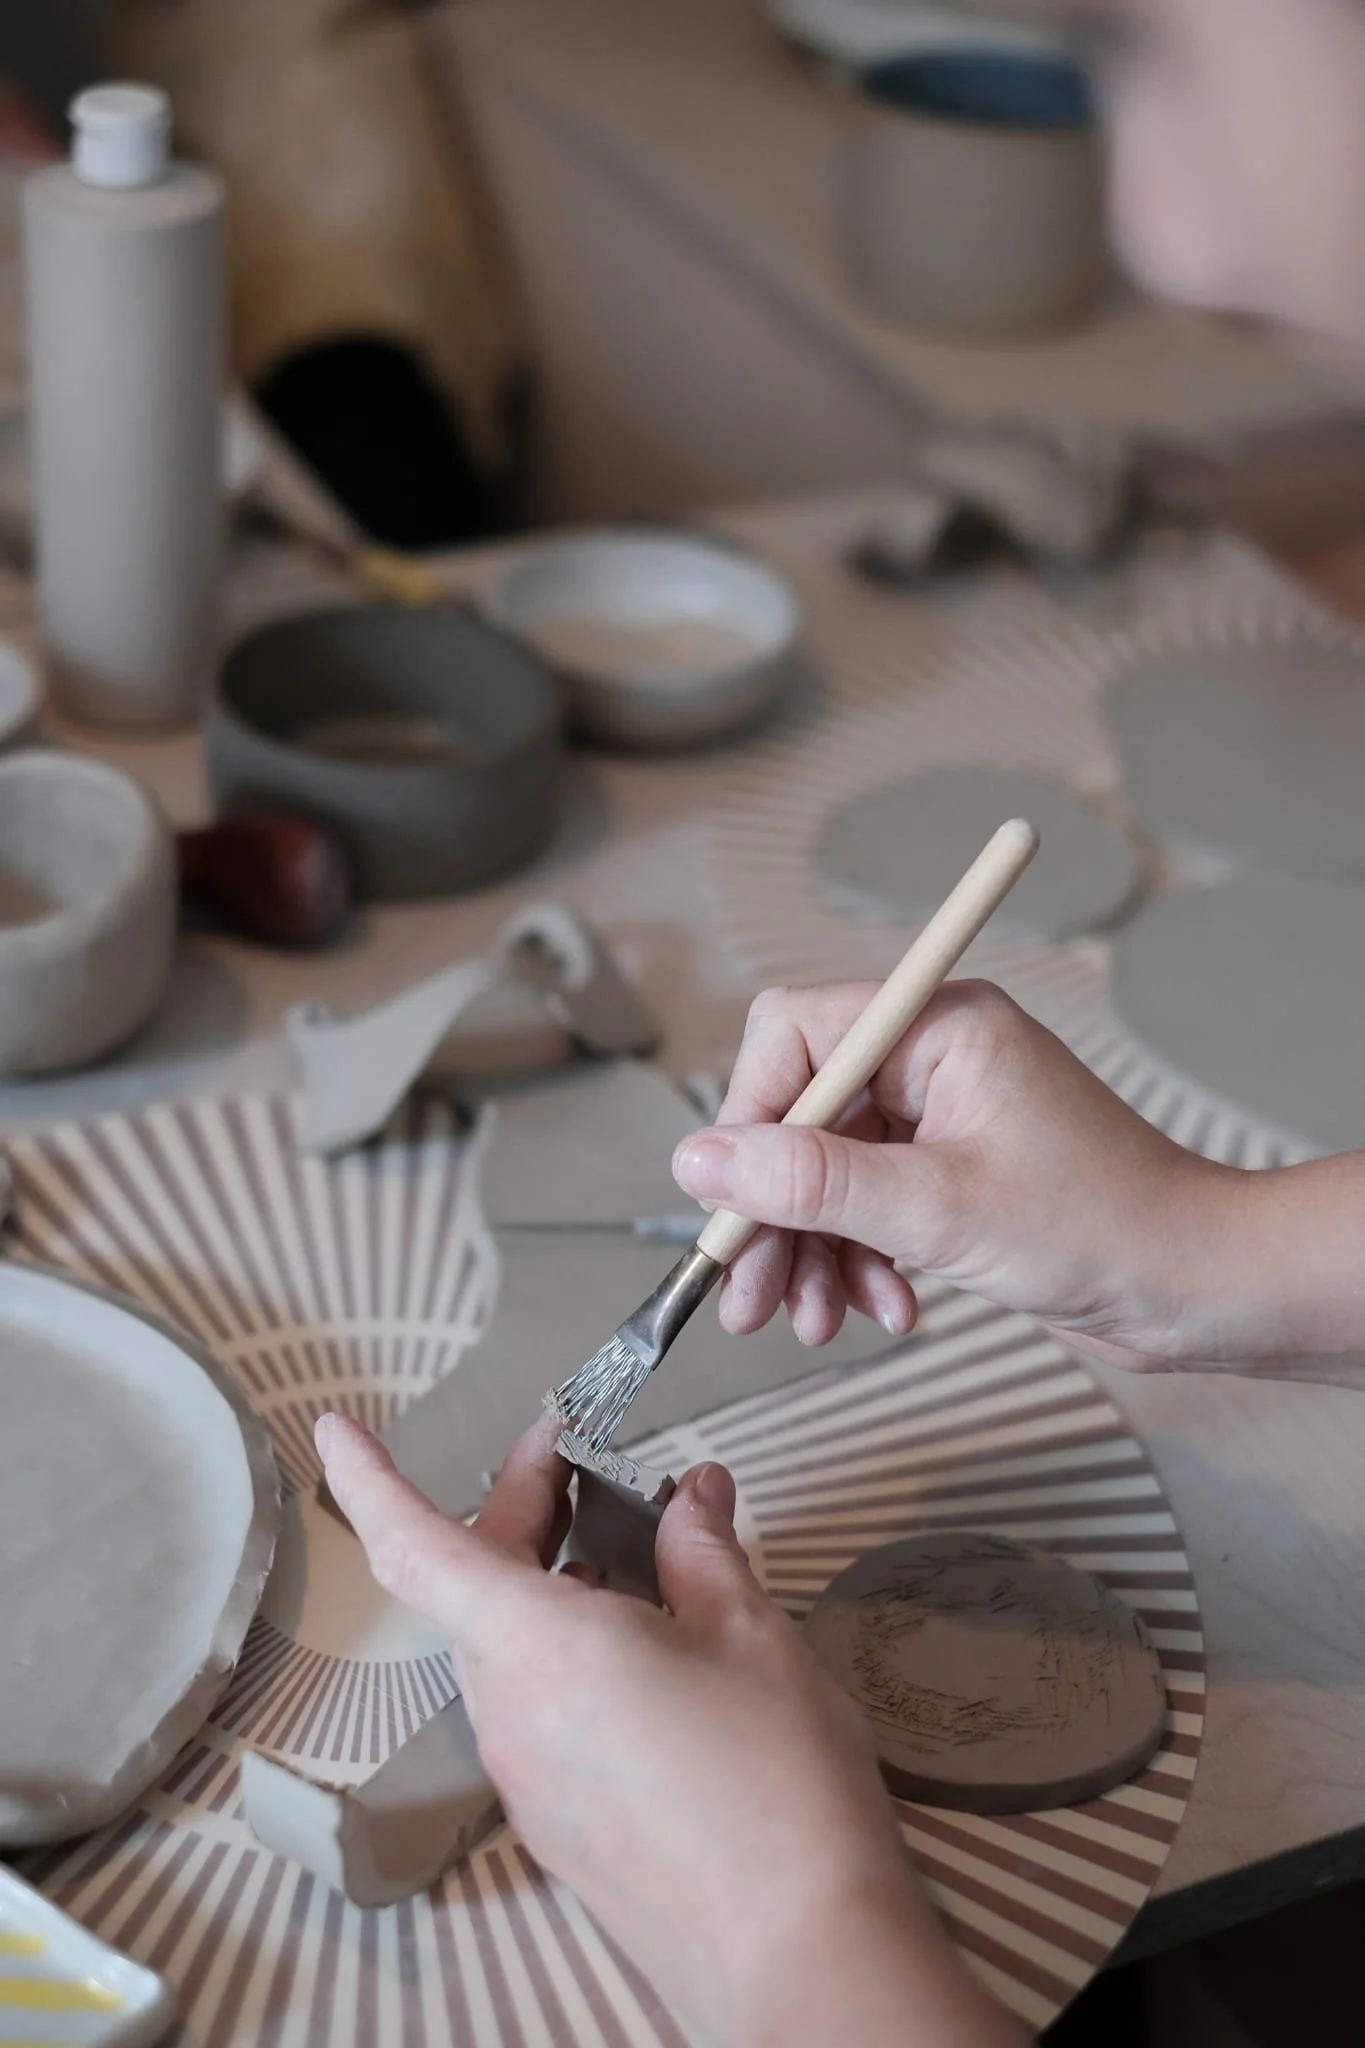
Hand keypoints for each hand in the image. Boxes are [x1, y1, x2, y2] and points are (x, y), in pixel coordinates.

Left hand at [317, 1411, 1023, 2047]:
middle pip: (476, 1587)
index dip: (370, 1482)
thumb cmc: (778, 1791)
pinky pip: (537, 1709)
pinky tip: (649, 1648)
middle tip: (576, 1458)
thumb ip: (704, 1553)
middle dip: (517, 1512)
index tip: (335, 1433)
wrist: (797, 1956)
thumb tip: (693, 1494)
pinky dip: (569, 1654)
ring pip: (509, 1649)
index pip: (418, 1549)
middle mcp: (511, 1710)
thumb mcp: (753, 1639)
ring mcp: (526, 1774)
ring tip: (634, 1550)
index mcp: (543, 1647)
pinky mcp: (555, 1821)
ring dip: (550, 1585)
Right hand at [674, 980, 1239, 1369]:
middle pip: (800, 1115)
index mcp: (938, 1026)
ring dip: (812, 1250)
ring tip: (814, 1320)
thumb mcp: (938, 1211)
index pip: (793, 1035)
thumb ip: (811, 1183)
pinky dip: (860, 1260)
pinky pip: (866, 1206)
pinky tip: (885, 1309)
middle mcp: (933, 1059)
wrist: (1197, 1290)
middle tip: (748, 1294)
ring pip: (825, 1172)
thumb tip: (701, 1162)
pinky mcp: (950, 1172)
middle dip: (773, 1210)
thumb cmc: (1105, 1228)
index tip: (730, 1199)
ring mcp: (941, 1118)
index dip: (750, 1116)